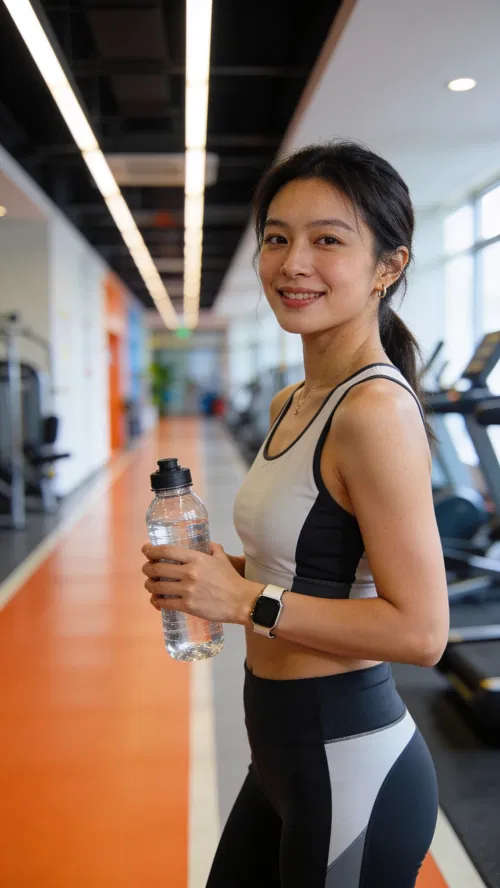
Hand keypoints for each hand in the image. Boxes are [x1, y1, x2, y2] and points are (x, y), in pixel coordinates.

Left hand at [141, 542, 262, 625]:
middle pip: (157, 568)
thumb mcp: (222, 558)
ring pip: (157, 586)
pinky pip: (165, 603)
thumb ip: (212, 548)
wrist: (241, 601)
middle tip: (147, 569)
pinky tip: (156, 600)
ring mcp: (187, 590)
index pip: (166, 551)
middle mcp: (189, 572)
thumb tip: (206, 543)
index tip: (146, 550)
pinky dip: (157, 601)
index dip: (151, 550)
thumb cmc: (231, 579)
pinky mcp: (188, 606)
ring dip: (149, 585)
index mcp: (196, 558)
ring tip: (150, 584)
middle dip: (147, 568)